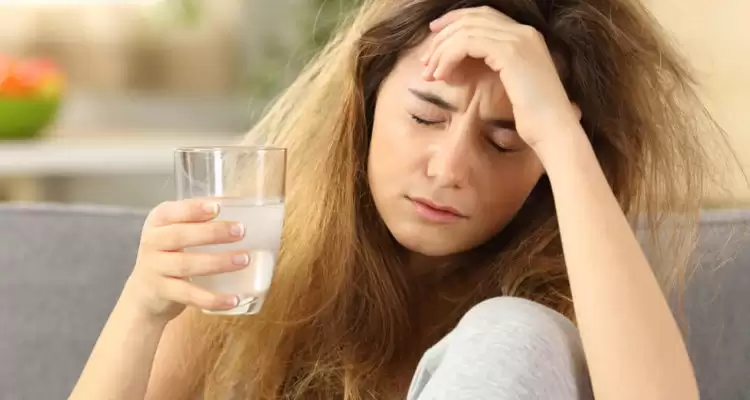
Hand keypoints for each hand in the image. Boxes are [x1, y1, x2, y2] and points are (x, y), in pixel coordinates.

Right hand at [121, 199, 248, 322]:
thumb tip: (241, 210)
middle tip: (241, 231)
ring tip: (244, 259)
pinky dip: (213, 299)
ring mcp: (155, 269)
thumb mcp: (174, 233)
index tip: (216, 208)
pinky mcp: (162, 293)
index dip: (192, 209)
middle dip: (212, 233)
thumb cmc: (169, 255)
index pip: (170, 212)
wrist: (144, 293)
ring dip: (218, 262)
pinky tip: (234, 299)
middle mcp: (152, 243)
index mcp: (157, 223)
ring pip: (186, 265)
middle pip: (179, 236)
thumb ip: (197, 222)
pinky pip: (190, 295)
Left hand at [421, 6, 582, 150]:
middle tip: (425, 61)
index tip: (434, 36)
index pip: (484, 15)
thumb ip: (492, 69)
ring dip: (442, 51)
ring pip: (466, 30)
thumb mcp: (511, 86)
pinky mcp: (511, 52)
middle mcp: (524, 32)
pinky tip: (442, 75)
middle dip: (443, 36)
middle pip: (472, 18)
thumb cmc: (533, 118)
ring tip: (429, 74)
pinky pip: (468, 43)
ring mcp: (519, 39)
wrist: (554, 130)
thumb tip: (457, 69)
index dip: (455, 21)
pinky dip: (449, 57)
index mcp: (527, 37)